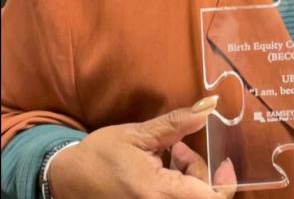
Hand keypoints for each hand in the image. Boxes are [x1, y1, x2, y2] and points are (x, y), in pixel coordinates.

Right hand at [48, 96, 235, 198]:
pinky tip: (162, 169)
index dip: (225, 182)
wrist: (66, 179)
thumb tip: (209, 106)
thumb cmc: (100, 155)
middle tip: (180, 149)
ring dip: (189, 179)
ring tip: (169, 155)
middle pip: (202, 198)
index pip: (209, 198)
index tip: (224, 160)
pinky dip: (177, 187)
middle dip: (201, 172)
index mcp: (156, 193)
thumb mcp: (139, 134)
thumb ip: (177, 123)